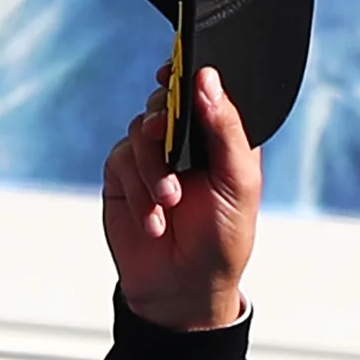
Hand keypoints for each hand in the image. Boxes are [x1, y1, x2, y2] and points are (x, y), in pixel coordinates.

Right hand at [102, 62, 257, 330]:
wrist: (184, 287)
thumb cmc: (222, 238)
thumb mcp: (238, 183)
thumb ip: (225, 130)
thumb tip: (207, 79)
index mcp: (220, 137)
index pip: (205, 92)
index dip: (189, 75)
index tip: (175, 72)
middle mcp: (186, 141)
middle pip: (164, 103)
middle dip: (164, 123)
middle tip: (165, 138)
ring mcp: (152, 156)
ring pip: (139, 131)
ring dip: (153, 168)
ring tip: (169, 203)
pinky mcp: (123, 175)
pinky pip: (121, 160)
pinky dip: (136, 190)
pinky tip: (153, 220)